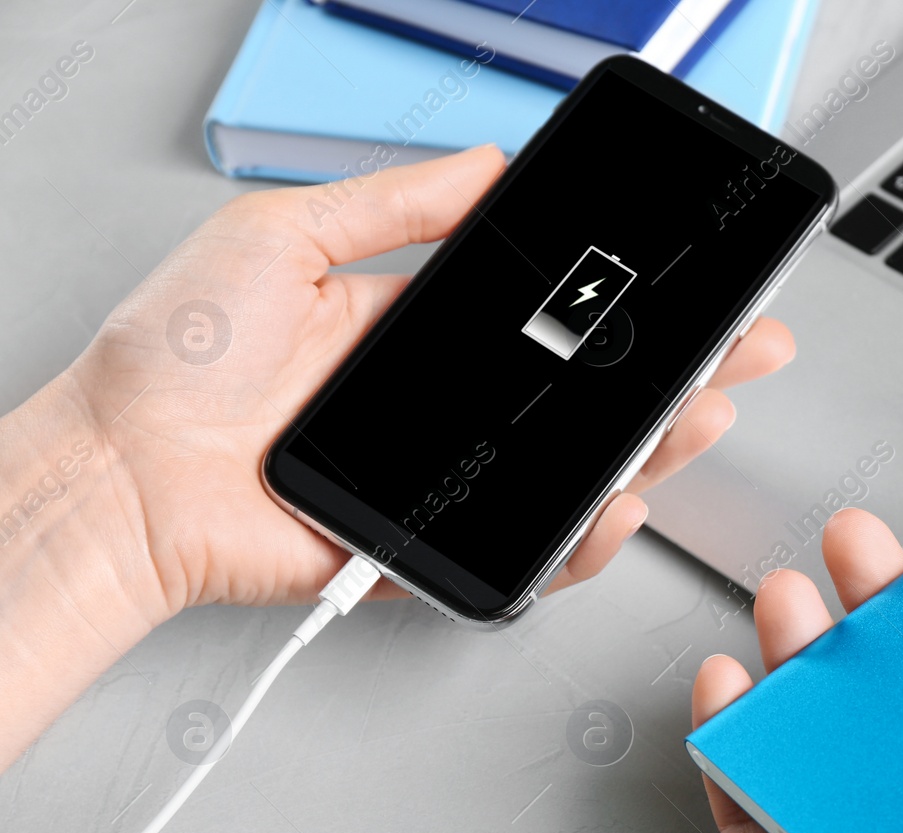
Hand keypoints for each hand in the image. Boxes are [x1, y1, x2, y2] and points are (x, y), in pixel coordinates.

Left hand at [0, 146, 792, 764]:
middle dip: (680, 376)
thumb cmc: (175, 358)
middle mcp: (446, 408)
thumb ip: (392, 204)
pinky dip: (583, 540)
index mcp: (419, 331)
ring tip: (700, 416)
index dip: (628, 304)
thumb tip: (487, 167)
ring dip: (654, 451)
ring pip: (575, 476)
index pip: (553, 316)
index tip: (690, 286)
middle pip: (587, 397)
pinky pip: (525, 553)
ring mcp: (446, 482)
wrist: (119, 471)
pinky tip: (620, 501)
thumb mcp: (284, 235)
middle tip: (741, 350)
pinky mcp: (431, 549)